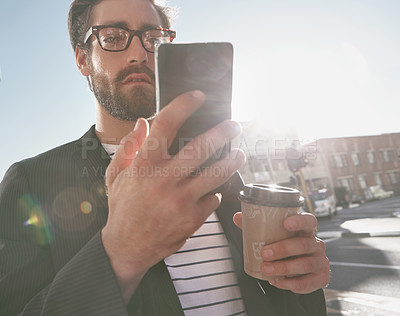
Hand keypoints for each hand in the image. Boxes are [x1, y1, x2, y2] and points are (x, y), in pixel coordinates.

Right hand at [103, 91, 245, 301]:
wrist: (128, 246)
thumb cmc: (123, 208)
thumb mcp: (116, 175)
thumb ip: (128, 147)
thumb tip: (143, 123)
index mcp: (144, 165)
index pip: (166, 125)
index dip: (184, 105)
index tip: (197, 96)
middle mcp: (165, 180)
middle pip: (201, 148)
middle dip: (223, 132)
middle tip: (234, 125)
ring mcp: (181, 200)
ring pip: (217, 174)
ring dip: (233, 160)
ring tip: (239, 154)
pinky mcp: (193, 218)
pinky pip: (214, 198)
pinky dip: (215, 192)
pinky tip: (213, 189)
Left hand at [233, 212, 329, 293]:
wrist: (300, 270)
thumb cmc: (286, 246)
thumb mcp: (274, 236)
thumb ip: (257, 226)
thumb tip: (238, 217)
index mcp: (305, 230)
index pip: (309, 221)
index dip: (300, 221)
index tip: (286, 223)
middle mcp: (316, 244)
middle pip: (303, 244)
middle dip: (283, 249)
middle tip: (265, 253)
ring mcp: (320, 261)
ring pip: (305, 264)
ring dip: (284, 268)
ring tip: (266, 269)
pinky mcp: (321, 277)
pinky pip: (307, 282)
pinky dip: (290, 283)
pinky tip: (276, 282)